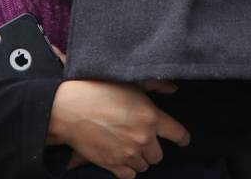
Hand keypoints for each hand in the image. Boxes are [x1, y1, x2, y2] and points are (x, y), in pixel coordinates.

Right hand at [48, 80, 190, 178]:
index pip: (178, 134)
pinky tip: (120, 157)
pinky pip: (129, 175)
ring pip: (144, 165)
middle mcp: (143, 139)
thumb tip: (174, 89)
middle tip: (140, 136)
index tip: (181, 139)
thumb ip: (155, 85)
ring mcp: (128, 154)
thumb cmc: (98, 90)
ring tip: (127, 145)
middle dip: (152, 147)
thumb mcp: (130, 82)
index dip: (182, 137)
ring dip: (139, 157)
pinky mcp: (112, 165)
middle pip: (159, 155)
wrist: (68, 108)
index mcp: (151, 117)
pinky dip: (127, 168)